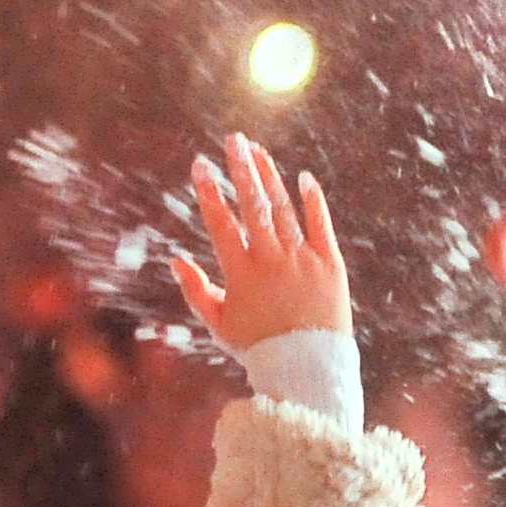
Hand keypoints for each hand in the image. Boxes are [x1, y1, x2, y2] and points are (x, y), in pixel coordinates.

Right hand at [171, 134, 351, 347]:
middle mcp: (271, 259)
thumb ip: (196, 290)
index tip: (199, 164)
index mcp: (241, 272)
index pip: (221, 222)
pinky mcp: (330, 264)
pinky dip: (313, 201)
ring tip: (259, 152)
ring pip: (284, 210)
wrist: (308, 366)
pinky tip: (304, 177)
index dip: (208, 192)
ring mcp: (302, 259)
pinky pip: (321, 226)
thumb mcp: (218, 323)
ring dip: (271, 178)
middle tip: (233, 140)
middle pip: (254, 206)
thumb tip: (176, 260)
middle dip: (241, 169)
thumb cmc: (259, 347)